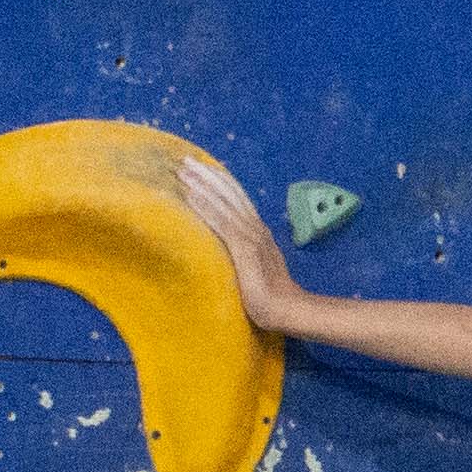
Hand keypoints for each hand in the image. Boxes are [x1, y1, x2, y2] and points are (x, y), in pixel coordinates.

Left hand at [176, 156, 311, 332]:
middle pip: (231, 194)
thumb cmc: (271, 298)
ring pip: (224, 203)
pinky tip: (191, 196)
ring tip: (183, 171)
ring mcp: (252, 237)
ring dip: (203, 185)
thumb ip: (242, 256)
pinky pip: (222, 222)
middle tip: (185, 161)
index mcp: (259, 231)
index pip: (238, 199)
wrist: (288, 311)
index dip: (219, 182)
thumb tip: (224, 254)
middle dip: (208, 175)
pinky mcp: (245, 249)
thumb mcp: (254, 270)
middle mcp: (256, 228)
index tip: (200, 169)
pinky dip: (206, 207)